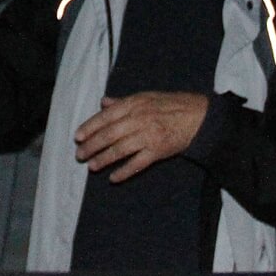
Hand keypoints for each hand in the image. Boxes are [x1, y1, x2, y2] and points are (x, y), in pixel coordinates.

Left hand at [73, 92, 208, 182]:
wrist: (198, 116)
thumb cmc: (170, 105)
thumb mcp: (145, 97)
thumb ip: (122, 102)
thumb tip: (103, 102)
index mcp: (134, 104)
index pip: (105, 117)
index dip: (89, 127)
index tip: (77, 137)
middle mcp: (139, 119)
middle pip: (109, 135)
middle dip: (91, 145)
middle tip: (79, 155)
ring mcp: (148, 136)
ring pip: (119, 150)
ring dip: (103, 159)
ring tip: (92, 166)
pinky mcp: (158, 151)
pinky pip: (137, 163)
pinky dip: (124, 172)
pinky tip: (113, 178)